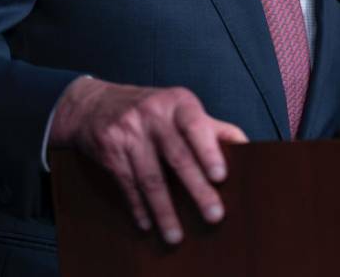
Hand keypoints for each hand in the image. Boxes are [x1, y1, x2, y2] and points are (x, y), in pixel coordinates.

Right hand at [49, 76, 247, 243]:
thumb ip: (211, 126)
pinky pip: (126, 184)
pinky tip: (147, 224)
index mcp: (178, 102)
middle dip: (197, 189)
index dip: (208, 151)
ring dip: (164, 210)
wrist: (93, 103)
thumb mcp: (180, 107)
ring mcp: (129, 133)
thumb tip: (246, 146)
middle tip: (214, 215)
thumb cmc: (151, 109)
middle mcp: (153, 115)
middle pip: (177, 157)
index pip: (195, 125)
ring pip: (150, 177)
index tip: (220, 176)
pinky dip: (138, 207)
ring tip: (176, 236)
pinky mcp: (110, 150)